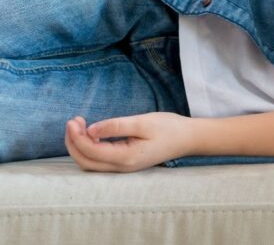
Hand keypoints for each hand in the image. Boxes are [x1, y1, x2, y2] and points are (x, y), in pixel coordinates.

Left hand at [64, 112, 194, 171]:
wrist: (188, 138)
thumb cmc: (169, 128)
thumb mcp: (143, 122)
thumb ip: (116, 126)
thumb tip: (90, 130)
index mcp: (126, 157)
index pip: (91, 150)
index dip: (77, 136)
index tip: (73, 120)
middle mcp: (122, 167)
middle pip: (86, 162)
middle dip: (73, 143)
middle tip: (72, 121)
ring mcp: (124, 168)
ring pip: (90, 164)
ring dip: (79, 147)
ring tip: (78, 127)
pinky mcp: (126, 163)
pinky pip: (99, 162)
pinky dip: (89, 150)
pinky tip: (91, 135)